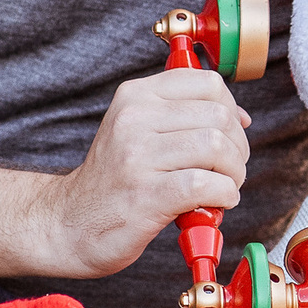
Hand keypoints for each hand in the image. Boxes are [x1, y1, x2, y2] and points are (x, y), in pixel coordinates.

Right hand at [31, 68, 251, 274]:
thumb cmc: (112, 181)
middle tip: (230, 171)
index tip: (230, 134)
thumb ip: (181, 116)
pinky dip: (224, 196)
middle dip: (237, 148)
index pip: (208, 83)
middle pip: (218, 117)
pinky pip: (206, 185)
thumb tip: (240, 117)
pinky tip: (214, 204)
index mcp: (135, 96)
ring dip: (233, 174)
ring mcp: (138, 157)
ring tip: (223, 188)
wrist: (67, 224)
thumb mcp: (134, 130)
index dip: (231, 110)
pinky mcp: (146, 195)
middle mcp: (134, 119)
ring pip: (216, 148)